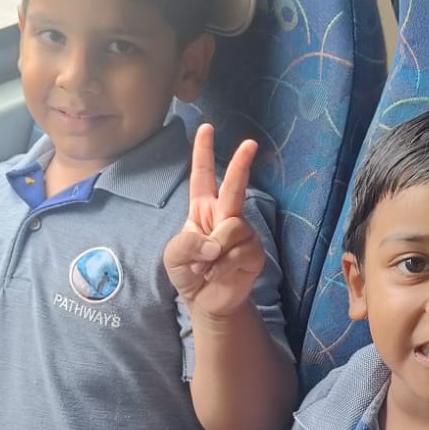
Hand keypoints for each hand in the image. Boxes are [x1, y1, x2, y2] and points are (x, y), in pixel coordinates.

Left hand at [164, 124, 264, 319]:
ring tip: (207, 266)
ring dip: (214, 251)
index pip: (203, 176)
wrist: (207, 302)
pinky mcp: (254, 252)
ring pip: (232, 228)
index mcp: (203, 209)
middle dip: (242, 164)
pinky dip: (222, 266)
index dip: (203, 152)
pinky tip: (218, 274)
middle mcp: (226, 216)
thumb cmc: (189, 272)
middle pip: (235, 185)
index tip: (206, 128)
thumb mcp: (174, 256)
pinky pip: (239, 250)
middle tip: (251, 143)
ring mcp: (243, 233)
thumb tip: (215, 243)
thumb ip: (187, 244)